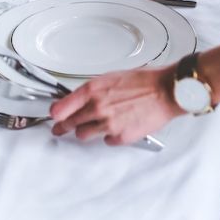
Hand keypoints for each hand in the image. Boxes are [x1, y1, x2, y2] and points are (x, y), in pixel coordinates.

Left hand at [50, 67, 183, 145]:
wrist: (165, 91)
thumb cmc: (144, 82)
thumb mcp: (111, 78)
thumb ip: (94, 91)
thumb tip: (82, 99)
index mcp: (93, 90)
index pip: (61, 107)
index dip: (55, 114)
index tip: (54, 116)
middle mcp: (97, 108)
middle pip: (70, 123)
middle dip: (63, 127)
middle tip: (59, 129)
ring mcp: (108, 124)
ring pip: (84, 135)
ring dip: (86, 131)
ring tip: (93, 126)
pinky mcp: (120, 137)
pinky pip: (106, 141)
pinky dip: (109, 135)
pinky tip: (116, 127)